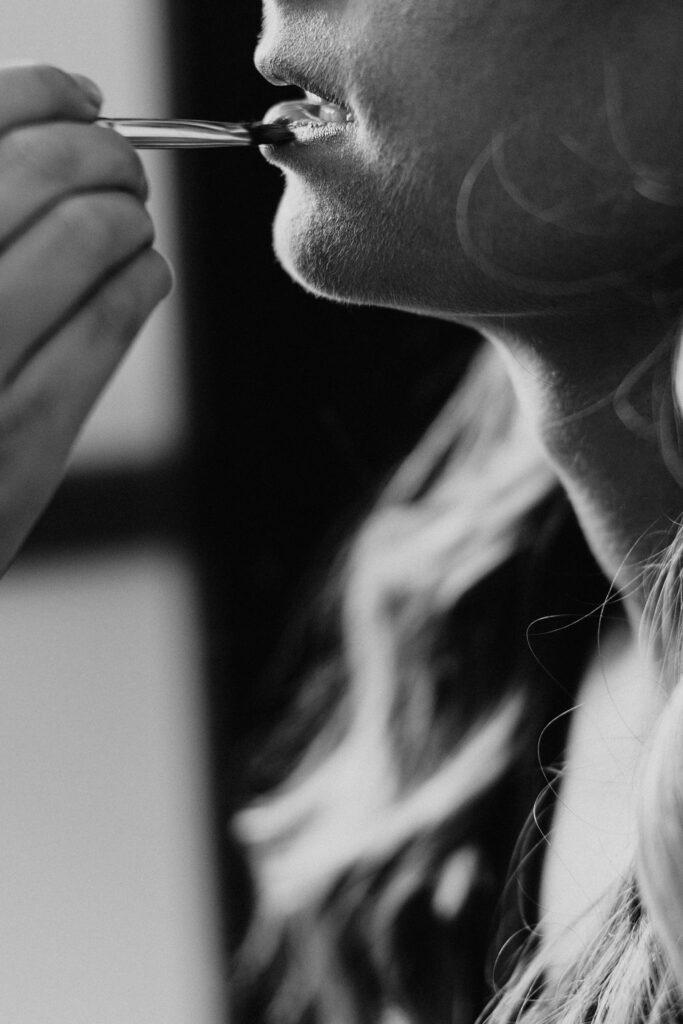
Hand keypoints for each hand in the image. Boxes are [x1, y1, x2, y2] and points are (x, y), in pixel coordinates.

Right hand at [0, 64, 172, 570]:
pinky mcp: (27, 426)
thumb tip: (46, 136)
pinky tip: (141, 275)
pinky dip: (144, 278)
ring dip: (131, 215)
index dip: (42, 95)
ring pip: (88, 236)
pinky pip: (112, 319)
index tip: (80, 102)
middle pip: (43, 170)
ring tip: (130, 224)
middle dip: (106, 154)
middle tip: (122, 167)